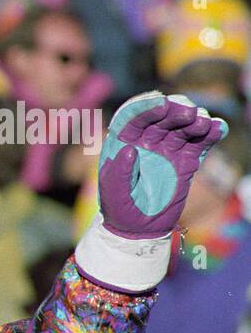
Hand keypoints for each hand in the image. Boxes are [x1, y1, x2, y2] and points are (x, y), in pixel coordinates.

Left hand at [97, 92, 227, 239]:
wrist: (139, 228)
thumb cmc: (119, 208)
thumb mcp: (112, 192)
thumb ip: (119, 171)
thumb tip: (129, 149)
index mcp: (123, 141)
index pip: (133, 116)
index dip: (146, 107)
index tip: (161, 105)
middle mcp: (146, 141)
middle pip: (162, 117)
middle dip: (176, 111)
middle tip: (189, 114)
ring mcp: (167, 149)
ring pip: (183, 127)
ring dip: (195, 121)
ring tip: (203, 124)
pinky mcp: (186, 160)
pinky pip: (199, 143)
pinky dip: (210, 134)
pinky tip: (219, 129)